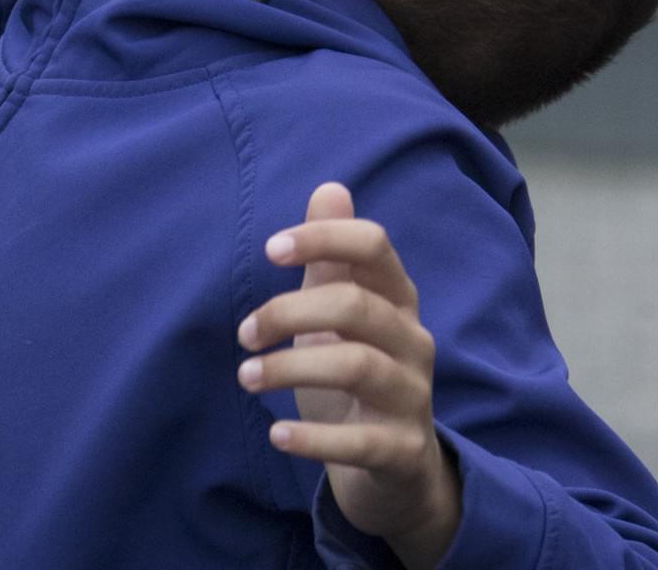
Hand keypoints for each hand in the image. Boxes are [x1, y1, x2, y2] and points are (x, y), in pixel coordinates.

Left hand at [236, 183, 460, 568]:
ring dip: (290, 368)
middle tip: (244, 334)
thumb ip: (334, 256)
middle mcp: (413, 339)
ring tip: (247, 376)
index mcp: (397, 297)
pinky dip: (313, 438)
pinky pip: (360, 441)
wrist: (395, 470)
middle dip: (288, 312)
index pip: (373, 245)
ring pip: (357, 366)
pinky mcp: (404, 451)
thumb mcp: (341, 311)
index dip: (323, 238)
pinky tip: (275, 433)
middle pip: (355, 305)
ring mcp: (413, 395)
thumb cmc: (356, 372)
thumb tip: (329, 187)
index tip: (270, 249)